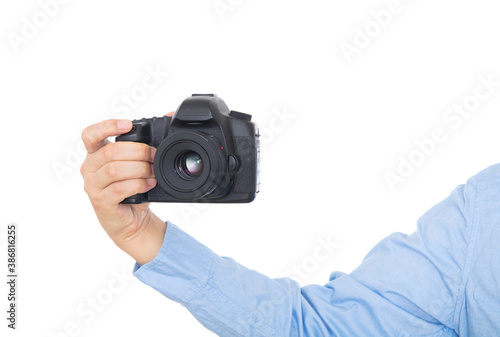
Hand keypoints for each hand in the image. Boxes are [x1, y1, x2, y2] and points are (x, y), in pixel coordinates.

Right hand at [80, 119, 166, 264]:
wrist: (133, 220)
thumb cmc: (134, 189)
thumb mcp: (140, 163)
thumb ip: (148, 142)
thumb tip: (169, 114)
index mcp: (96, 153)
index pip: (91, 134)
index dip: (107, 126)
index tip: (128, 125)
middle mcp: (90, 167)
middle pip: (111, 151)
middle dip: (139, 151)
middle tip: (154, 156)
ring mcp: (92, 185)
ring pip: (115, 169)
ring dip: (140, 169)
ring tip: (153, 172)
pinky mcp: (101, 202)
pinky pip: (119, 188)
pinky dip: (138, 184)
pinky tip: (148, 184)